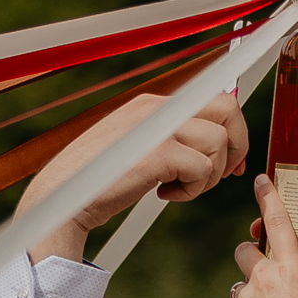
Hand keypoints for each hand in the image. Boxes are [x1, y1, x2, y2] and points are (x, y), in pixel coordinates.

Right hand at [19, 91, 250, 262]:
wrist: (61, 199)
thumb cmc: (96, 181)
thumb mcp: (134, 147)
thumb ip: (167, 140)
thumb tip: (209, 147)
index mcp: (153, 104)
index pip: (212, 98)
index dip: (233, 130)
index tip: (231, 162)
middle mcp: (158, 107)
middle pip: (227, 108)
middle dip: (236, 146)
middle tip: (219, 176)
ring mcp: (157, 127)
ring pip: (218, 142)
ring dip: (209, 175)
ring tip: (178, 189)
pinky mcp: (158, 153)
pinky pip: (202, 168)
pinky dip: (192, 190)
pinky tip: (163, 196)